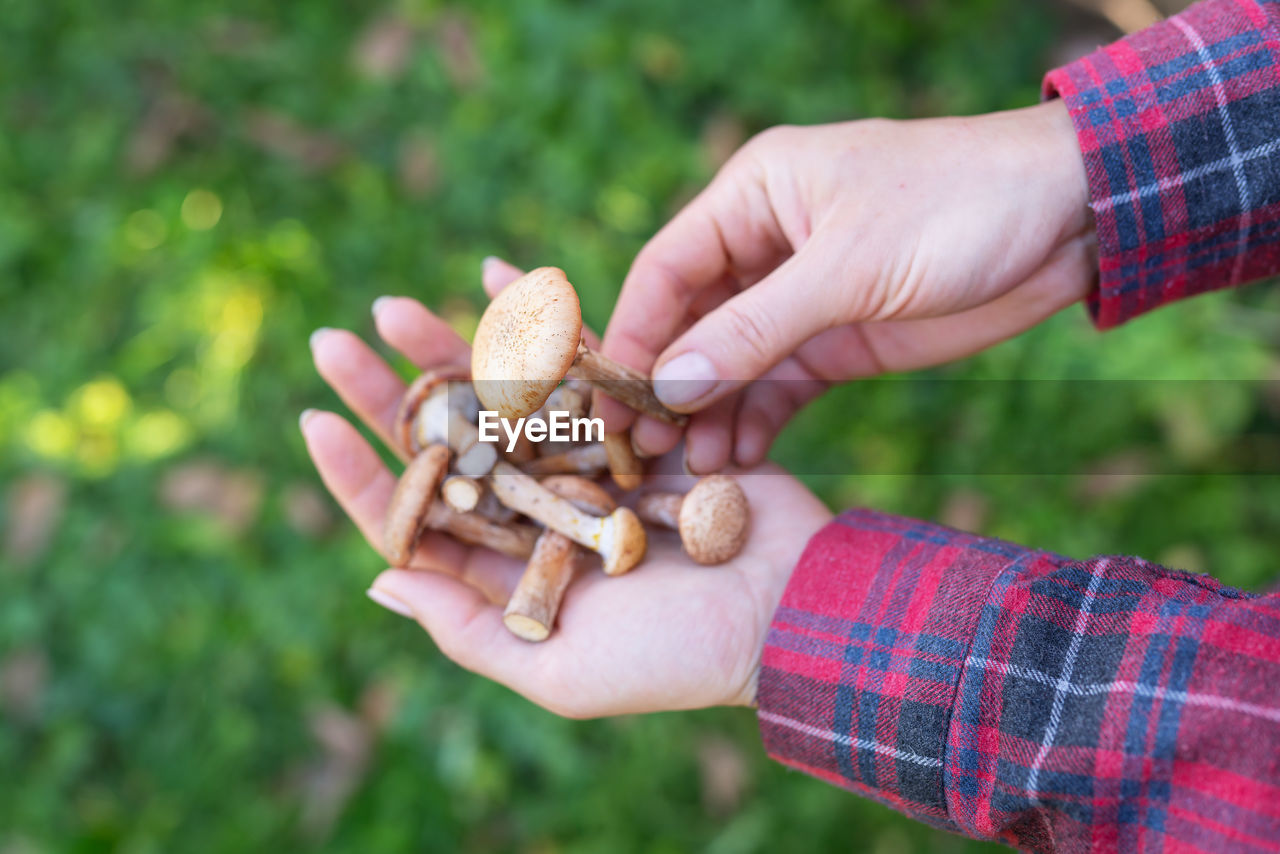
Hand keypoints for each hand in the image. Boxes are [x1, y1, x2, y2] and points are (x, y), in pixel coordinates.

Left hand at [301, 283, 831, 716]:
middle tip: (330, 341)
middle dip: (387, 395)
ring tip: (390, 303)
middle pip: (444, 447)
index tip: (313, 421)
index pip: (414, 520)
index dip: (359, 474)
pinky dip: (541, 322)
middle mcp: (536, 513)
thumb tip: (376, 580)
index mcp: (509, 572)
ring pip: (498, 398)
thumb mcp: (562, 671)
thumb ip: (469, 629)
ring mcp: (583, 463)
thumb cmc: (679, 659)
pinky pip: (579, 363)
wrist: (788, 610)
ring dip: (446, 347)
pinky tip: (495, 275)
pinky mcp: (636, 422)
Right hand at [599, 100, 1093, 471]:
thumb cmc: (956, 208)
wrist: (1068, 219)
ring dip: (709, 413)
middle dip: (666, 386)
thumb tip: (669, 384)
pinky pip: (781, 387)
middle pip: (690, 322)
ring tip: (691, 469)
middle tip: (642, 450)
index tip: (611, 401)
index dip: (634, 335)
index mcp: (754, 197)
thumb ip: (755, 329)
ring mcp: (803, 298)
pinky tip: (739, 461)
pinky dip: (758, 422)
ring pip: (732, 363)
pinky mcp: (841, 341)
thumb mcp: (848, 268)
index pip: (667, 268)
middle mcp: (766, 245)